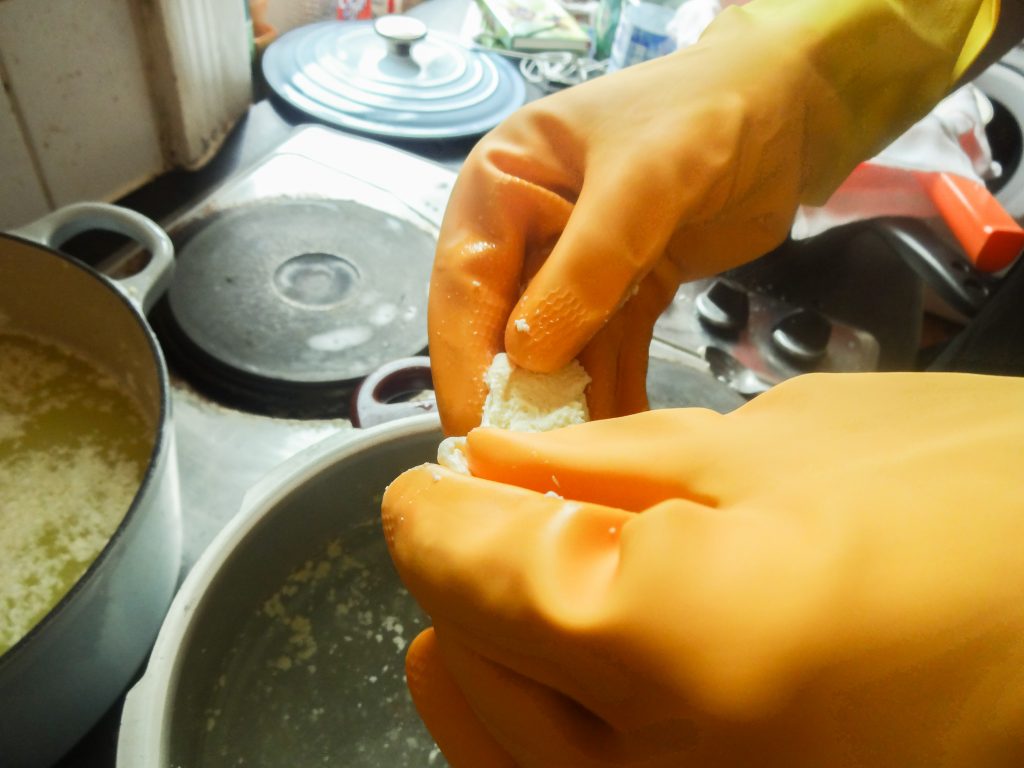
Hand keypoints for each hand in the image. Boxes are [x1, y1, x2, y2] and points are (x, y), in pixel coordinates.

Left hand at [383, 372, 1023, 766]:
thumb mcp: (768, 450)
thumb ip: (602, 465)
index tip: (432, 482)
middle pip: (466, 667)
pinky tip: (558, 664)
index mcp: (685, 644)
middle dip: (459, 579)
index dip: (431, 517)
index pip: (471, 579)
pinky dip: (534, 728)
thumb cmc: (967, 500)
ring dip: (483, 656)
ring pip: (499, 752)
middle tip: (493, 514)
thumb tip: (488, 465)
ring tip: (518, 584)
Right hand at [428, 0, 995, 434]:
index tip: (478, 434)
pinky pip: (606, 354)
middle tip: (526, 468)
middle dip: (516, 396)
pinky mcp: (620, 293)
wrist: (788, 108)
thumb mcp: (643, 180)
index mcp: (502, 185)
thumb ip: (588, 265)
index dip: (467, 362)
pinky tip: (617, 446)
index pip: (465, 285)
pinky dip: (612, 397)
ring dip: (567, 409)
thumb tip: (529, 358)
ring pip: (556, 353)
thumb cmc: (706, 114)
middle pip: (502, 328)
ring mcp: (571, 267)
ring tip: (577, 472)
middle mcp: (524, 231)